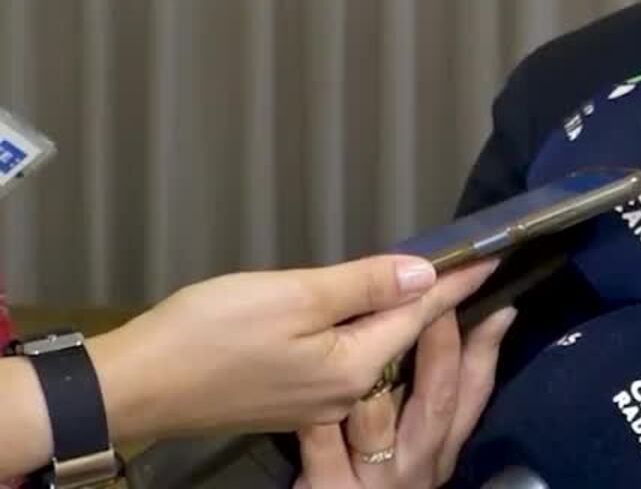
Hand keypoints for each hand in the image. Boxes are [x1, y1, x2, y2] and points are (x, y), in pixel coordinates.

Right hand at [91, 254, 501, 441]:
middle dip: (436, 297)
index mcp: (354, 367)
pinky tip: (367, 307)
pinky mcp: (289, 397)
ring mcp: (316, 400)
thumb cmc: (207, 335)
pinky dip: (362, 328)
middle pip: (403, 334)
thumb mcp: (293, 296)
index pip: (421, 313)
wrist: (134, 386)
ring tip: (430, 276)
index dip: (458, 279)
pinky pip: (344, 357)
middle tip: (471, 259)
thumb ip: (363, 284)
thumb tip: (423, 272)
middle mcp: (346, 393)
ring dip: (399, 311)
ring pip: (375, 346)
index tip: (492, 252)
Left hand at [293, 302, 515, 487]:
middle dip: (439, 342)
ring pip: (377, 416)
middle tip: (436, 293)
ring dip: (369, 376)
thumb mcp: (409, 437)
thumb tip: (445, 321)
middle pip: (438, 396)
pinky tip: (309, 388)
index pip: (475, 389)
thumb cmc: (371, 469)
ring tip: (358, 329)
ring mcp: (376, 479)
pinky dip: (318, 411)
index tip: (498, 304)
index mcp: (442, 444)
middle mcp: (420, 463)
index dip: (487, 346)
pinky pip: (323, 439)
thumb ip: (424, 390)